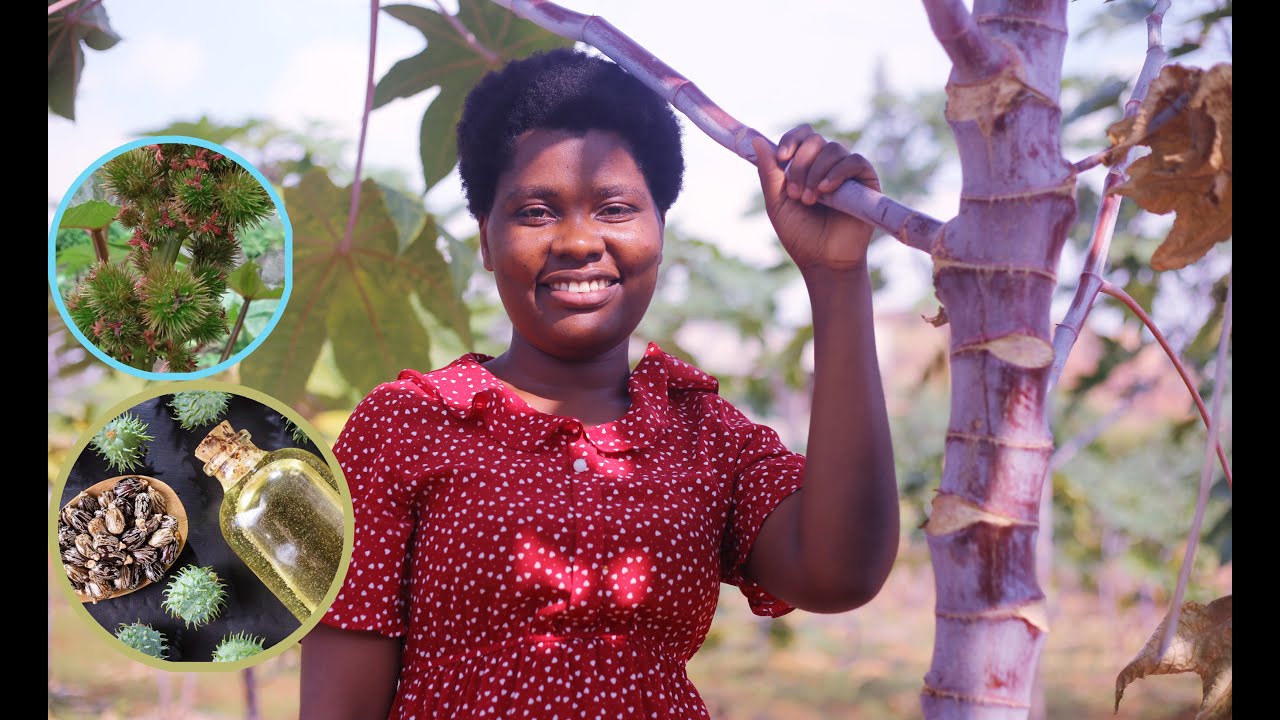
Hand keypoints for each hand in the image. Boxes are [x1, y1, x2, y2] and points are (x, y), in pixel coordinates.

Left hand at [752, 125, 880, 272]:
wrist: (823, 261)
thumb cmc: (800, 235)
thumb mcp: (777, 203)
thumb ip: (769, 173)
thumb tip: (757, 142)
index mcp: (806, 166)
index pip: (802, 135)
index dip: (791, 140)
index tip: (781, 158)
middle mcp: (827, 165)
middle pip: (815, 140)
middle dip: (801, 164)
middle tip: (795, 193)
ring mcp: (847, 172)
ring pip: (833, 149)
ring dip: (816, 172)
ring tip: (810, 199)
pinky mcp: (866, 181)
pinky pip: (855, 161)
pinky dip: (838, 172)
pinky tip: (826, 190)